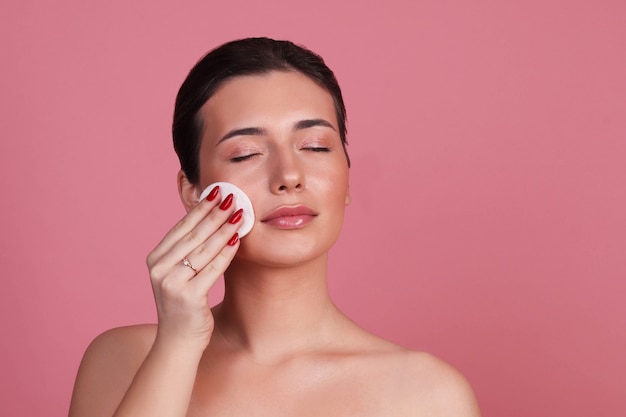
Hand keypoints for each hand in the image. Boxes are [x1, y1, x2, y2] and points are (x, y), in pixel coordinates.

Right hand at [146, 186, 241, 349]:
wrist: (178, 340)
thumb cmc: (184, 303)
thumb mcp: (179, 272)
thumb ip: (189, 249)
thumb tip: (211, 216)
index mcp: (155, 258)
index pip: (181, 227)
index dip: (200, 208)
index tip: (217, 192)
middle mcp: (159, 268)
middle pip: (193, 235)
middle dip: (215, 213)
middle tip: (233, 197)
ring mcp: (171, 283)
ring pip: (204, 249)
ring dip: (224, 229)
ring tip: (239, 214)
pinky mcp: (188, 296)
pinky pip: (212, 268)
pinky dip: (226, 252)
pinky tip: (237, 239)